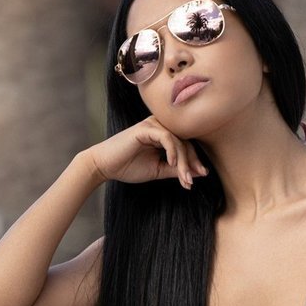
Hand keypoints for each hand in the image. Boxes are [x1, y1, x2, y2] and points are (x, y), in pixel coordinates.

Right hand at [83, 116, 208, 189]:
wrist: (104, 165)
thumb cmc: (128, 167)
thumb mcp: (158, 170)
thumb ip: (176, 169)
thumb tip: (200, 173)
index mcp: (164, 134)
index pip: (187, 144)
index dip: (194, 160)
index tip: (200, 176)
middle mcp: (160, 126)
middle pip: (185, 141)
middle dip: (191, 162)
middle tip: (191, 181)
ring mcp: (152, 125)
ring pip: (177, 140)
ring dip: (183, 161)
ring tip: (184, 178)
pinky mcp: (145, 129)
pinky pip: (166, 137)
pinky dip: (172, 150)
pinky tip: (172, 163)